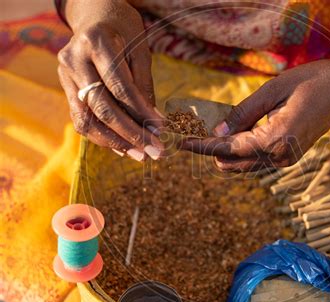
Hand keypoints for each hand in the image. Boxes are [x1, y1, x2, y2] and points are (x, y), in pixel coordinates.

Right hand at [57, 0, 164, 160]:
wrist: (94, 16)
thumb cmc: (123, 30)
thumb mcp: (140, 51)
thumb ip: (143, 86)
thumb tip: (153, 123)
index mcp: (96, 43)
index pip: (120, 88)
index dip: (142, 113)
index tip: (162, 131)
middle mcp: (74, 60)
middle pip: (102, 108)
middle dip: (131, 134)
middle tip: (155, 151)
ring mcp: (64, 74)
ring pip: (86, 119)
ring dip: (115, 142)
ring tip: (140, 155)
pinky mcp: (64, 87)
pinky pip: (81, 118)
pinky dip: (102, 136)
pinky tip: (123, 147)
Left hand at [181, 59, 329, 171]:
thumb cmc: (312, 81)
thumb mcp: (272, 91)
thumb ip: (242, 114)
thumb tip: (218, 134)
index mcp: (276, 140)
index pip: (228, 150)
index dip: (202, 147)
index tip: (181, 144)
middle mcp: (281, 157)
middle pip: (233, 163)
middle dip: (211, 151)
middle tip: (194, 132)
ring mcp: (287, 159)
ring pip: (244, 165)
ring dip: (225, 153)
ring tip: (208, 132)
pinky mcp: (290, 155)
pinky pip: (257, 160)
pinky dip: (241, 151)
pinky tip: (233, 134)